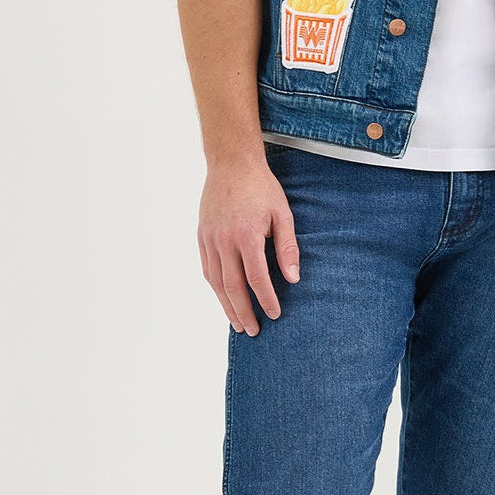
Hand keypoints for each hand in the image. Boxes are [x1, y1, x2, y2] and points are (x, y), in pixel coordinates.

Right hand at [197, 156, 299, 335]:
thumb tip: (293, 279)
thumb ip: (287, 248)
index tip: (275, 314)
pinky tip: (224, 298)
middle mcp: (224, 241)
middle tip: (254, 331)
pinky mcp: (202, 236)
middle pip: (233, 287)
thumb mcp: (282, 214)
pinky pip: (207, 269)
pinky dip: (216, 288)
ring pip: (216, 283)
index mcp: (247, 235)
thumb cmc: (261, 187)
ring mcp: (210, 240)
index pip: (256, 278)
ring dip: (227, 306)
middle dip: (244, 312)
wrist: (231, 164)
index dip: (266, 300)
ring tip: (238, 324)